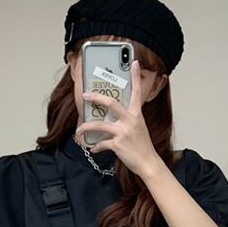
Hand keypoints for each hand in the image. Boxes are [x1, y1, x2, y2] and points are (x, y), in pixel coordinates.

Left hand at [74, 59, 161, 179]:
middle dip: (96, 97)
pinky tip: (94, 148)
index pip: (137, 92)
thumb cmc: (142, 146)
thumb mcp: (138, 128)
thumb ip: (127, 119)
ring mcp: (123, 132)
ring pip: (100, 124)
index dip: (135, 77)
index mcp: (136, 114)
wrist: (148, 163)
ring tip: (79, 129)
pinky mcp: (117, 144)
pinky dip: (96, 146)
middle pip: (111, 103)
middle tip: (85, 95)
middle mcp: (130, 120)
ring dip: (86, 127)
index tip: (134, 63)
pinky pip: (101, 143)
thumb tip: (111, 115)